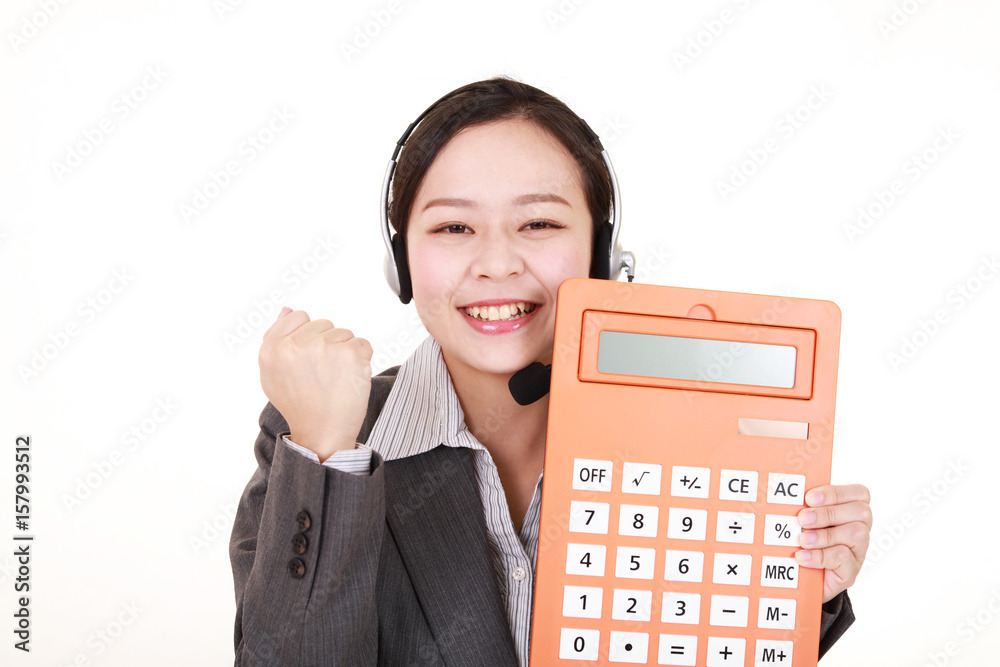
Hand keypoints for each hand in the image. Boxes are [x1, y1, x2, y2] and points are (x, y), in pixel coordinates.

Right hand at [258, 306, 372, 461]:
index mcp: (272, 348)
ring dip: (345, 353)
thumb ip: (276, 338)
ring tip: (334, 379)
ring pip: (344, 334)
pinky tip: (349, 380)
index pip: (299, 316)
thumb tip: (286, 308)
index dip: (308, 337)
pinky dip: (362, 360)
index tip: (309, 361)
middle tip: (322, 375)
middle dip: (327, 345)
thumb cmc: (299, 404)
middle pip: (324, 324)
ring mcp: (323, 347)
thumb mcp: (274, 373)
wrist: (322, 433)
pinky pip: (362, 344)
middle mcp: (295, 345)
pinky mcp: (349, 353)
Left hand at [795, 483, 871, 603]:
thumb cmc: (805, 542)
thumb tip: (787, 494)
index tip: (809, 498)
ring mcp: (858, 551)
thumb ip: (805, 506)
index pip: (859, 493)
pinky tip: (803, 556)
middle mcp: (860, 529)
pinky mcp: (851, 571)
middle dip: (828, 513)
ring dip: (825, 535)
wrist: (802, 580)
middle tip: (802, 519)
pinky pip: (843, 558)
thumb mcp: (805, 522)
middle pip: (861, 512)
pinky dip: (820, 555)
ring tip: (803, 539)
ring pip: (856, 533)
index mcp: (851, 511)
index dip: (836, 492)